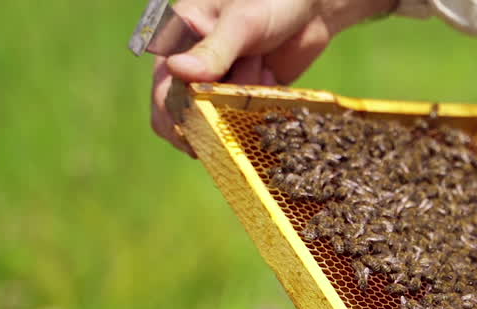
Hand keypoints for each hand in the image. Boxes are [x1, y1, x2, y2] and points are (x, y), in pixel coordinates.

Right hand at [150, 0, 396, 154]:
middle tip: (235, 100)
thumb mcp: (241, 22)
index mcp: (179, 39)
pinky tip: (270, 76)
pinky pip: (242, 119)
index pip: (163, 87)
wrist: (313, 9)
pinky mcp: (244, 97)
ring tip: (261, 67)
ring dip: (240, 104)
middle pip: (184, 113)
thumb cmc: (271, 0)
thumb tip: (176, 70)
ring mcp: (219, 84)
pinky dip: (255, 109)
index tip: (194, 128)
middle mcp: (194, 66)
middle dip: (212, 112)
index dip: (173, 114)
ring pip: (217, 119)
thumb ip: (213, 49)